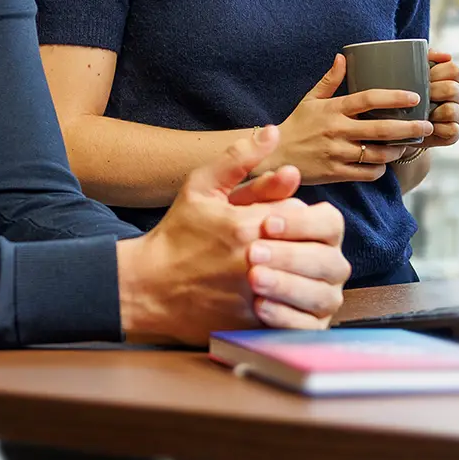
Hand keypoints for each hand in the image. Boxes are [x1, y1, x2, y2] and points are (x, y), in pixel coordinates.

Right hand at [116, 128, 351, 343]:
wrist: (146, 287)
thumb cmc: (176, 235)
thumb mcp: (201, 186)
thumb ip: (239, 158)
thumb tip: (274, 132)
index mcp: (247, 225)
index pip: (301, 214)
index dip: (294, 215)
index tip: (277, 221)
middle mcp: (256, 263)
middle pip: (312, 248)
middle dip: (303, 245)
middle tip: (283, 247)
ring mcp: (257, 298)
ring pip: (310, 284)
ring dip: (304, 276)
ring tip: (284, 270)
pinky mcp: (255, 327)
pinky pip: (299, 318)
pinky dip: (297, 307)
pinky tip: (282, 296)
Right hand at [266, 56, 437, 184]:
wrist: (274, 157)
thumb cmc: (296, 126)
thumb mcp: (310, 100)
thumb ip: (329, 81)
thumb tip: (343, 57)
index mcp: (334, 109)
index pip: (369, 99)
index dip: (395, 97)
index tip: (415, 97)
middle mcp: (337, 131)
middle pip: (382, 129)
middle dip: (409, 128)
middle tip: (427, 126)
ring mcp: (337, 153)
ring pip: (378, 153)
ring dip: (397, 150)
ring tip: (408, 145)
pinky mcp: (336, 173)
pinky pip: (366, 173)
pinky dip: (379, 168)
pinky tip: (384, 163)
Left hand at [421, 50, 458, 152]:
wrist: (402, 123)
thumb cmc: (411, 93)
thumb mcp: (415, 72)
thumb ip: (427, 57)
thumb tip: (445, 55)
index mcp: (454, 79)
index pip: (453, 70)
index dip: (436, 73)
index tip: (423, 78)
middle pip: (453, 89)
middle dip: (432, 92)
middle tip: (418, 96)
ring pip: (452, 111)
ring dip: (433, 111)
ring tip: (421, 112)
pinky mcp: (454, 134)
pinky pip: (452, 131)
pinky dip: (437, 129)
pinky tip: (426, 126)